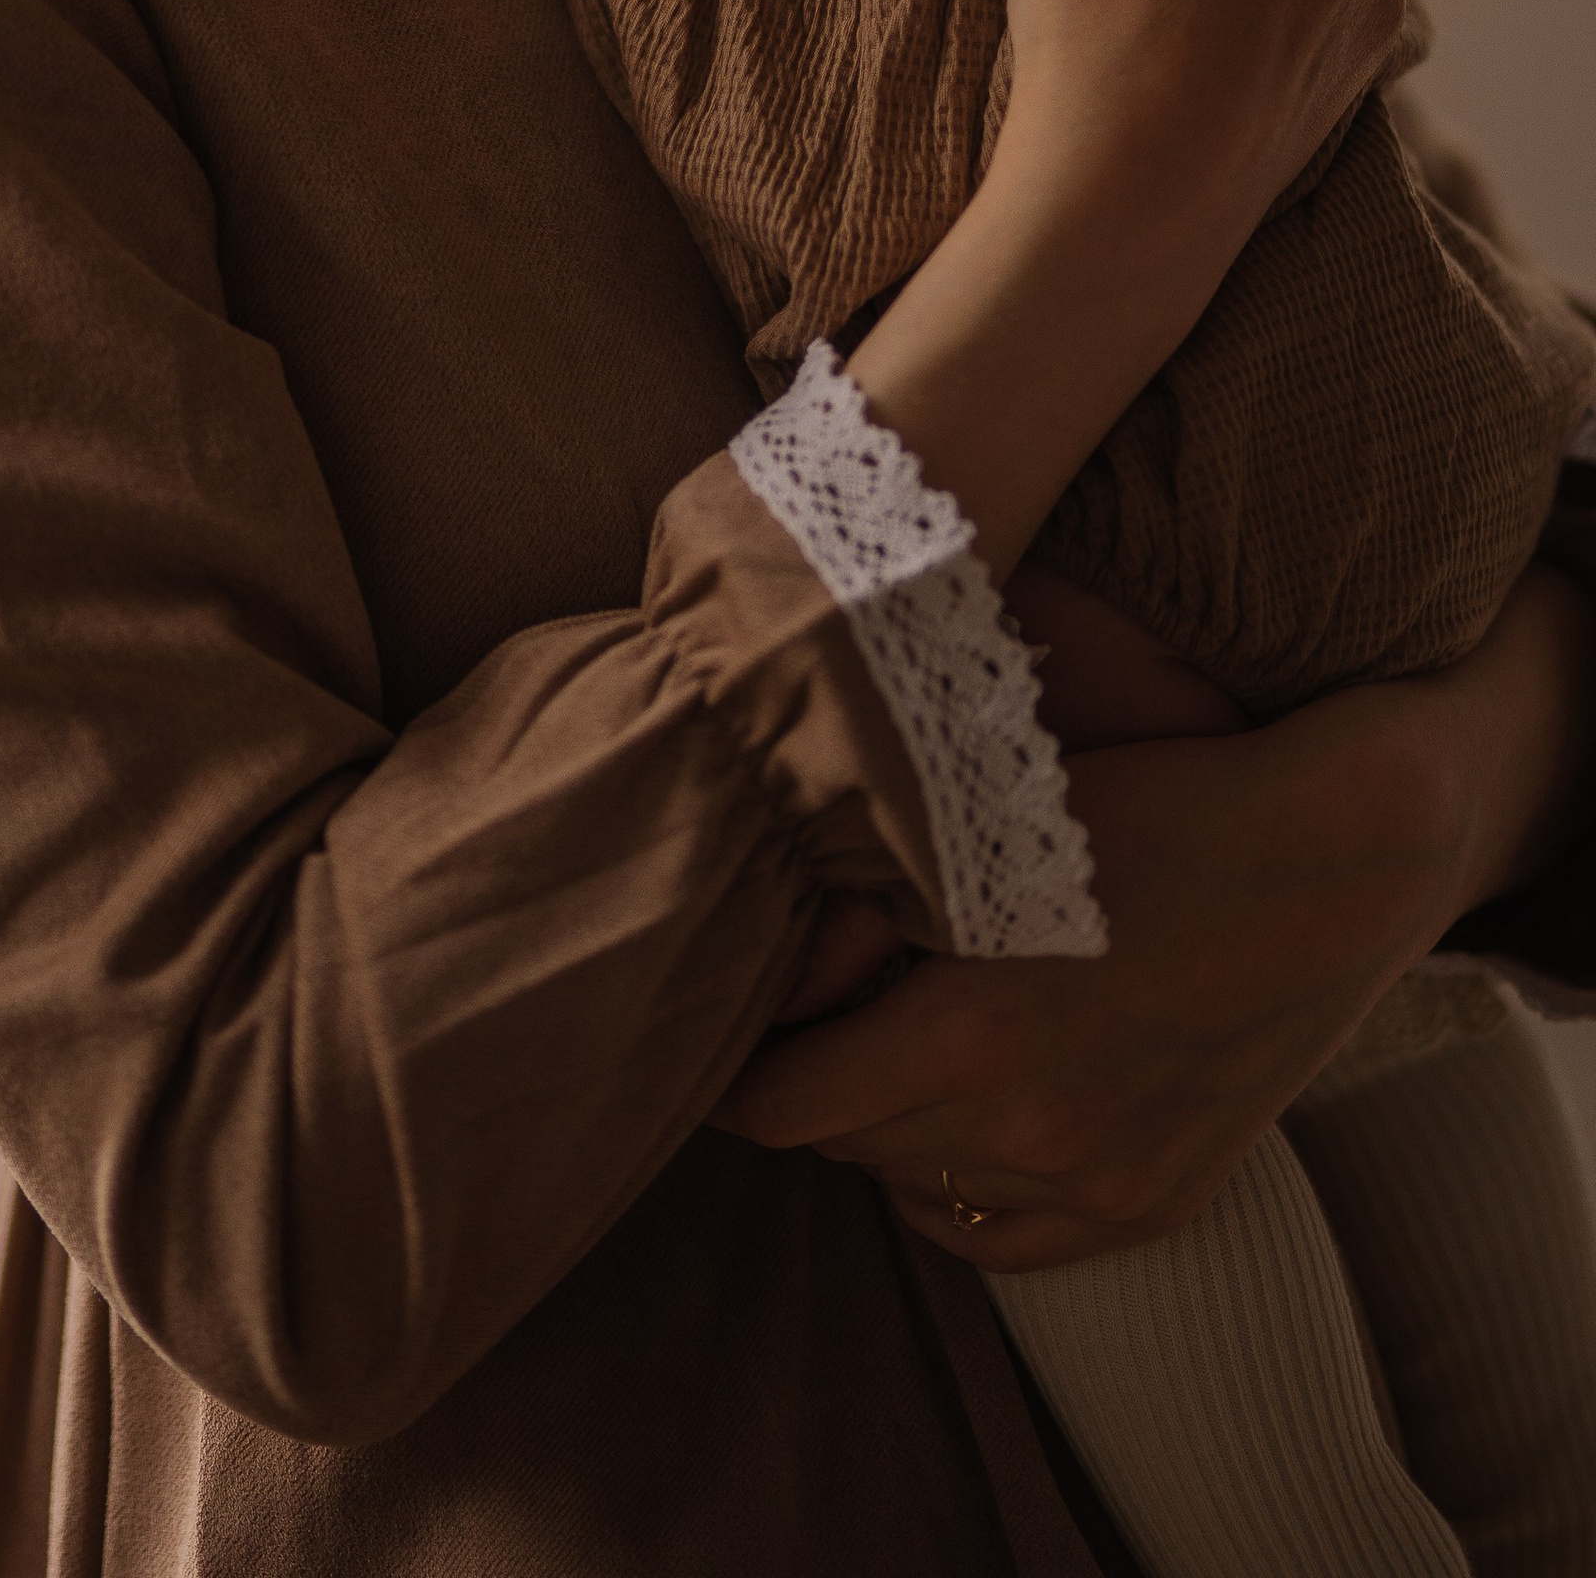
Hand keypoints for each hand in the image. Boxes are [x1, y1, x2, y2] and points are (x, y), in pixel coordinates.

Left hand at [723, 566, 1595, 1269]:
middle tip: (805, 1017)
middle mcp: (1027, 1133)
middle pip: (844, 1145)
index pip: (779, 1103)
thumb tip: (756, 976)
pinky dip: (961, 1192)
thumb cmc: (1147, 806)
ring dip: (885, 1132)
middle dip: (810, 1082)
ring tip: (885, 1051)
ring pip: (918, 1191)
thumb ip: (855, 918)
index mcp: (965, 1036)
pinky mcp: (1153, 1205)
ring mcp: (1098, 1183)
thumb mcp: (977, 835)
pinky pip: (1005, 1243)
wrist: (1331, 857)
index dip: (737, 1064)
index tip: (719, 1024)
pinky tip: (956, 1125)